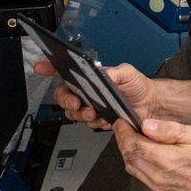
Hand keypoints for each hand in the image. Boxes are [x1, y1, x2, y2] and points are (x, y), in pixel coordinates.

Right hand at [33, 61, 155, 129]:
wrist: (149, 105)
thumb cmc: (138, 86)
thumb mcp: (127, 73)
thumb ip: (113, 72)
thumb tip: (101, 73)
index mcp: (91, 77)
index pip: (67, 72)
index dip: (51, 68)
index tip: (41, 67)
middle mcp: (88, 92)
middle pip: (64, 96)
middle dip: (66, 100)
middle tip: (75, 102)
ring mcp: (91, 106)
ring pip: (73, 112)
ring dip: (81, 113)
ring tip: (93, 112)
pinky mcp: (98, 120)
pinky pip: (88, 123)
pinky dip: (94, 122)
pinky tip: (103, 119)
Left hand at [113, 118, 190, 190]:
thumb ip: (169, 129)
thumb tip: (147, 125)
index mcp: (166, 159)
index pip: (132, 144)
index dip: (123, 131)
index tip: (122, 121)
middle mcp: (159, 177)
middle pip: (129, 156)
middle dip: (123, 140)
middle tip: (124, 127)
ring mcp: (159, 188)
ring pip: (132, 168)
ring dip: (129, 153)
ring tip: (134, 138)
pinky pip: (141, 177)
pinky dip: (138, 164)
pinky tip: (146, 154)